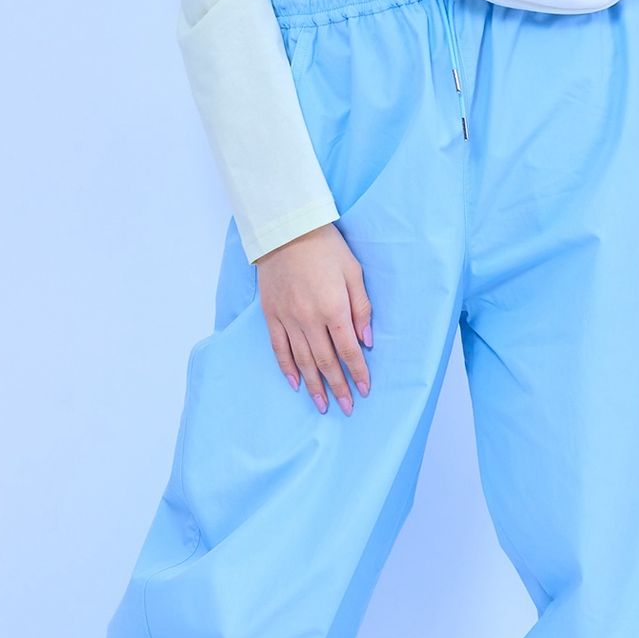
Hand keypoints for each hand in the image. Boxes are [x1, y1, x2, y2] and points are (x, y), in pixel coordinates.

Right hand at [255, 223, 372, 414]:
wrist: (286, 230)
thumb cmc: (326, 248)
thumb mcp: (353, 272)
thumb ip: (361, 308)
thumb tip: (367, 340)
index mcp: (333, 308)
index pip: (348, 350)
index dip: (357, 372)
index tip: (364, 390)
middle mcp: (309, 319)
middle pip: (325, 361)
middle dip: (338, 387)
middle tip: (346, 407)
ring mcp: (287, 318)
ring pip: (302, 360)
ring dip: (314, 385)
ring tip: (322, 404)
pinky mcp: (271, 314)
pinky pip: (279, 348)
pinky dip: (287, 368)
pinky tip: (295, 383)